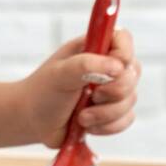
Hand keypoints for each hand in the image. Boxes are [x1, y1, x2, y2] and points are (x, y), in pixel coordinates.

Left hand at [16, 29, 140, 149]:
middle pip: (133, 73)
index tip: (113, 69)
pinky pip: (127, 119)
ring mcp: (111, 90)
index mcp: (93, 48)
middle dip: (114, 91)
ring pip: (130, 99)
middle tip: (92, 95)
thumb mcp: (60, 73)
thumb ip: (86, 64)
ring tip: (81, 117)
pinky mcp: (112, 112)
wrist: (33, 122)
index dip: (125, 53)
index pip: (122, 39)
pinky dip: (108, 126)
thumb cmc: (43, 92)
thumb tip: (117, 67)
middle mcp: (106, 66)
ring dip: (106, 113)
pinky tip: (88, 126)